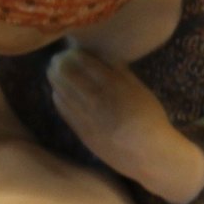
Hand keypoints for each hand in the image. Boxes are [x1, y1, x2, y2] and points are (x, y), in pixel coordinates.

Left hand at [47, 49, 203, 203]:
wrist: (148, 154)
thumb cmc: (149, 119)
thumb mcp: (140, 90)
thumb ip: (122, 73)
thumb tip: (105, 56)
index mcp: (112, 85)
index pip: (83, 61)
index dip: (73, 53)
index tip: (71, 49)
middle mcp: (96, 99)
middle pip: (66, 74)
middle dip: (59, 64)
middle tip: (57, 59)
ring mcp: (86, 117)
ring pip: (61, 91)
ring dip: (55, 80)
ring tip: (53, 73)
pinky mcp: (82, 132)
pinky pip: (63, 111)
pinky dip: (58, 98)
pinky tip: (58, 93)